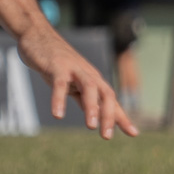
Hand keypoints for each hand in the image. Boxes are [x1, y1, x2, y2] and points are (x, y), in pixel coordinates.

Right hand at [15, 24, 137, 138]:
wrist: (39, 37)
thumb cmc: (59, 64)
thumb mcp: (74, 83)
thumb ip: (85, 100)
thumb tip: (98, 119)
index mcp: (94, 81)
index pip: (112, 101)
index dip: (122, 117)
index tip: (134, 134)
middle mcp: (89, 75)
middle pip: (106, 95)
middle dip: (109, 116)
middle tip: (107, 136)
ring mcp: (74, 70)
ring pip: (89, 88)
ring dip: (92, 108)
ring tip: (91, 126)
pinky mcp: (56, 67)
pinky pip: (59, 84)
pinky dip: (59, 99)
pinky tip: (58, 115)